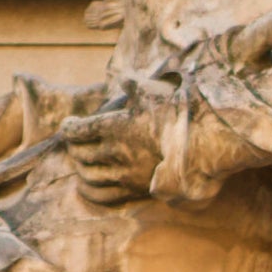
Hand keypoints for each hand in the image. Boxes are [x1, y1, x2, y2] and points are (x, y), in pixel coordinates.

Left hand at [52, 85, 176, 202]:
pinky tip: (87, 185)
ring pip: (88, 176)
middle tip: (76, 142)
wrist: (203, 146)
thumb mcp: (153, 91)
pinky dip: (90, 191)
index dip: (68, 127)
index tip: (70, 124)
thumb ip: (132, 83)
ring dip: (80, 169)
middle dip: (73, 148)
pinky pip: (103, 196)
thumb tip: (124, 75)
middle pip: (80, 154)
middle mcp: (115, 152)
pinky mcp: (135, 190)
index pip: (76, 131)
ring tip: (81, 162)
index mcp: (114, 126)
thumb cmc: (177, 115)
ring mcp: (125, 174)